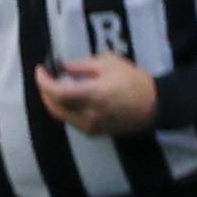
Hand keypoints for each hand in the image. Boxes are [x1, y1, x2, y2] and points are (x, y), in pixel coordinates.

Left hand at [34, 54, 159, 135]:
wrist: (156, 105)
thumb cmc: (135, 80)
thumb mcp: (110, 63)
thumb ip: (83, 66)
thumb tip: (64, 69)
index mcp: (92, 95)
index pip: (56, 93)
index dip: (43, 81)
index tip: (40, 69)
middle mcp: (88, 115)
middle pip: (54, 107)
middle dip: (44, 92)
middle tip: (45, 77)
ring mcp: (91, 127)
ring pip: (61, 116)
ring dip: (53, 101)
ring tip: (54, 86)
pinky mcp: (95, 133)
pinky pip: (72, 121)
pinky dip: (64, 109)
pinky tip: (68, 98)